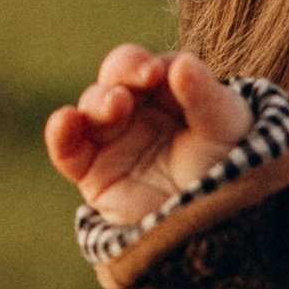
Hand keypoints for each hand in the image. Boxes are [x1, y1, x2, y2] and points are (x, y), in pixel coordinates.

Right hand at [45, 45, 250, 230]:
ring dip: (98, 102)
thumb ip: (205, 95)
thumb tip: (182, 62)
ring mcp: (113, 140)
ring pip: (91, 108)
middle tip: (136, 86)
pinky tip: (65, 121)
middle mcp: (136, 111)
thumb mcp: (226, 127)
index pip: (146, 66)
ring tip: (115, 106)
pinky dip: (60, 133)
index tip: (156, 74)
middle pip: (114, 78)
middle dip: (121, 74)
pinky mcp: (93, 173)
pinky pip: (67, 150)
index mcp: (168, 91)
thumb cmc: (228, 168)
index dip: (144, 65)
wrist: (219, 226)